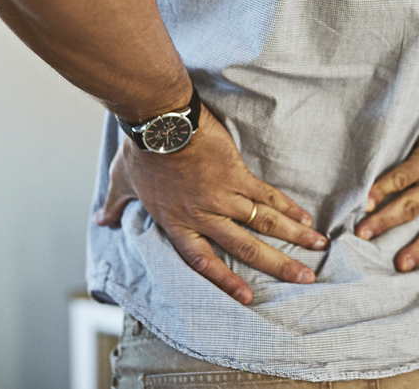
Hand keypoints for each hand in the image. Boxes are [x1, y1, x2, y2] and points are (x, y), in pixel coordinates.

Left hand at [94, 105, 328, 303]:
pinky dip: (288, 207)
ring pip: (264, 223)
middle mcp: (203, 214)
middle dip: (277, 265)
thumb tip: (101, 218)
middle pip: (245, 247)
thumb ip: (116, 204)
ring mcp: (223, 195)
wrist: (159, 120)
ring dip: (294, 237)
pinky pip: (267, 196)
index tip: (247, 298)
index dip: (225, 280)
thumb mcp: (122, 181)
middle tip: (304, 279)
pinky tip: (305, 218)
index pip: (203, 260)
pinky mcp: (237, 174)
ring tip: (318, 249)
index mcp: (176, 222)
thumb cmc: (140, 150)